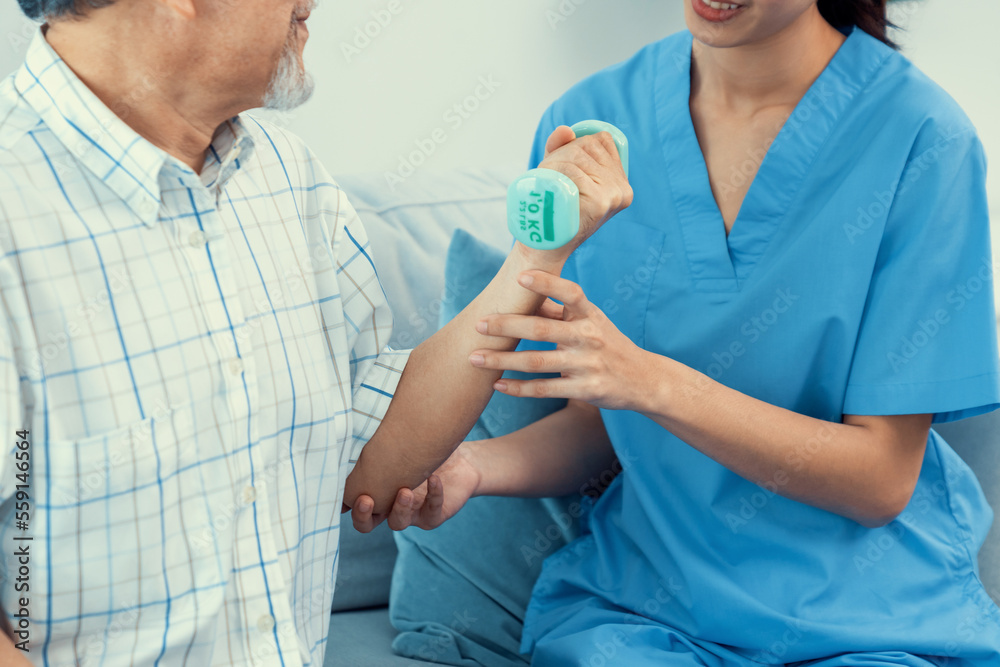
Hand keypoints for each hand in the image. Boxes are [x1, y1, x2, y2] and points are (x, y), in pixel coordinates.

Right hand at [346, 443, 481, 532]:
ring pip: (399, 523)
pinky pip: (432, 510)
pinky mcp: (435, 515)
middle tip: (366, 500)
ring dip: (399, 508)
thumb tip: (353, 444)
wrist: (463, 461)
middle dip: (363, 516)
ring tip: (404, 490)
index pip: (356, 507)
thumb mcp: (400, 451)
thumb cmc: (427, 452)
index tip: (344, 496)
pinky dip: (433, 494)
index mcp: (379, 495)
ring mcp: (413, 514)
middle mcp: (391, 508)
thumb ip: (380, 453)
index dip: (348, 507)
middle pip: (368, 525)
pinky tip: (433, 478)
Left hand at [469, 270, 648, 410]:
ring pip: (536, 362)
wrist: (643, 379)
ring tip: (475, 357)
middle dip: (507, 326)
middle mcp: (589, 337)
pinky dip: (518, 388)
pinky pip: (544, 389)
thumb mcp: (591, 321)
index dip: (547, 283)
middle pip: (542, 329)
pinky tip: (496, 385)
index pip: (570, 293)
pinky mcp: (585, 389)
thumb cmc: (607, 343)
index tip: (520, 276)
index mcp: (590, 315)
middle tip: (479, 323)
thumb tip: (523, 290)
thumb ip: (560, 310)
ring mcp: (587, 364)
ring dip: (502, 361)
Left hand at [519, 126, 632, 261]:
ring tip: (545, 181)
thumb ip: (562, 148)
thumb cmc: (552, 211)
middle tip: (547, 175)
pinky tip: (548, 183)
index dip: (577, 144)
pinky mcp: (600, 202)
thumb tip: (565, 130)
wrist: (544, 249)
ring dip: (553, 161)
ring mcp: (613, 196)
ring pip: (577, 156)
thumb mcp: (561, 174)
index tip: (560, 163)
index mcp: (622, 184)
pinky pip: (573, 171)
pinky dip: (555, 171)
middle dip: (561, 153)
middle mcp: (623, 189)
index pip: (602, 139)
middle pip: (587, 146)